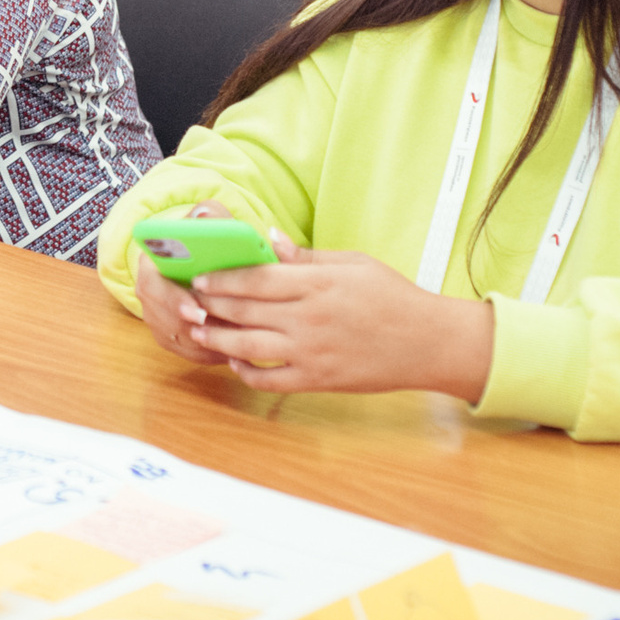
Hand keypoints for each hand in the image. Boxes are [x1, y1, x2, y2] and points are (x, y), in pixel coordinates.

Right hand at [128, 198, 243, 365]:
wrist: (200, 259)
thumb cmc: (207, 240)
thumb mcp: (208, 222)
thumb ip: (210, 216)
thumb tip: (206, 214)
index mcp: (149, 265)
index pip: (153, 286)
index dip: (174, 300)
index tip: (197, 310)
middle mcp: (148, 295)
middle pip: (165, 320)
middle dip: (194, 330)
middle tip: (227, 336)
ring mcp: (157, 319)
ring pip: (179, 340)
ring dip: (207, 344)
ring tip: (238, 345)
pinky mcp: (171, 338)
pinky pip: (190, 353)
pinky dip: (213, 355)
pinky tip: (237, 353)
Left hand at [187, 248, 495, 400]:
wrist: (428, 343)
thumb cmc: (393, 297)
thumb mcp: (352, 263)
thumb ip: (306, 256)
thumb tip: (268, 239)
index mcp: (317, 283)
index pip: (255, 278)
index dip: (222, 278)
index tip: (202, 277)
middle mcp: (308, 317)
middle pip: (244, 310)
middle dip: (212, 305)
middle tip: (191, 300)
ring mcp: (311, 351)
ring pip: (248, 346)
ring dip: (217, 339)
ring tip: (199, 331)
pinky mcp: (317, 379)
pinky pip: (270, 380)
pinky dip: (246, 373)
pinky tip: (235, 362)